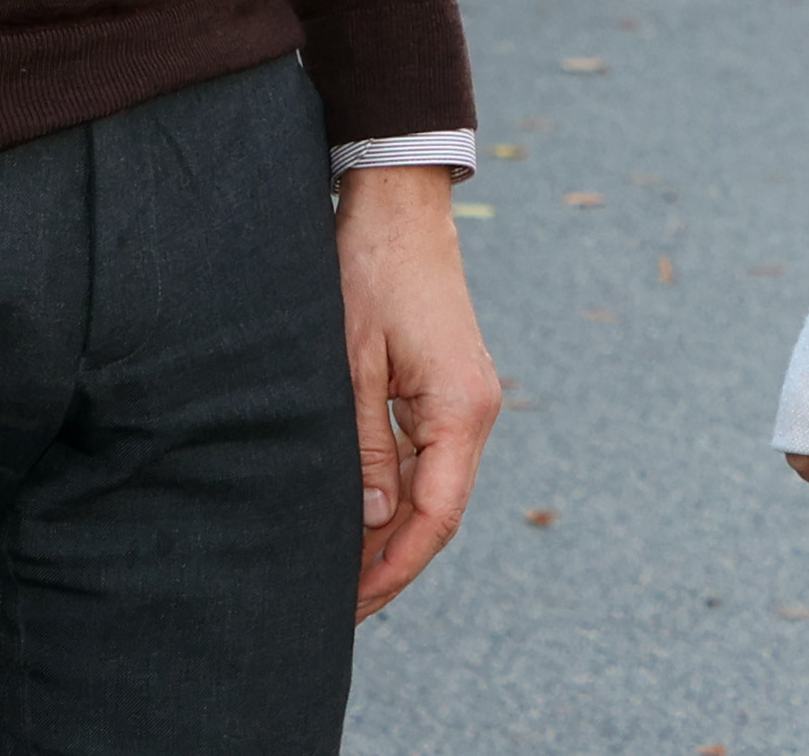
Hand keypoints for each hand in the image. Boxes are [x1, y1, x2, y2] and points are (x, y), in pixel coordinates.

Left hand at [337, 166, 502, 619]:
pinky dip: (395, 493)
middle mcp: (475, 411)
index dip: (395, 568)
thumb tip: (372, 518)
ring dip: (390, 530)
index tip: (351, 606)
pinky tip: (357, 514)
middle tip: (333, 605)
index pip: (437, 516)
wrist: (398, 204)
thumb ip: (363, 445)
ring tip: (335, 570)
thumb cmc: (369, 272)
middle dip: (389, 562)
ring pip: (432, 488)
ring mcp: (465, 399)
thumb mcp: (351, 364)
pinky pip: (426, 458)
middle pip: (438, 511)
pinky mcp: (448, 387)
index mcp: (461, 410)